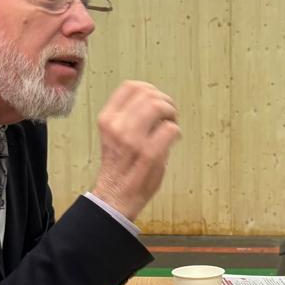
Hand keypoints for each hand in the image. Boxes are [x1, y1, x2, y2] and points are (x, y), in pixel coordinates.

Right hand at [90, 81, 179, 220]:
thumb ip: (130, 116)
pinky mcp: (149, 154)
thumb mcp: (115, 134)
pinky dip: (176, 132)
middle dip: (165, 101)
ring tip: (171, 125)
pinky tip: (173, 140)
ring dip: (171, 113)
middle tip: (169, 115)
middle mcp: (117, 126)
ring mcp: (133, 140)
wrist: (115, 197)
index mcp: (108, 119)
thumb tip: (155, 100)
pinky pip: (171, 129)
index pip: (130, 86)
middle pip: (149, 94)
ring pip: (159, 106)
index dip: (150, 90)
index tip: (156, 101)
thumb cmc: (119, 166)